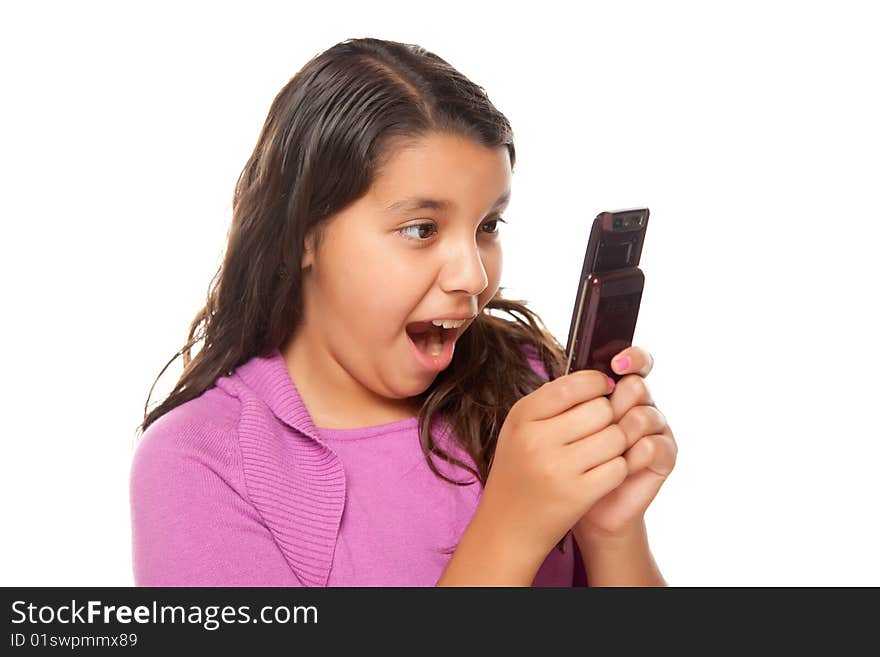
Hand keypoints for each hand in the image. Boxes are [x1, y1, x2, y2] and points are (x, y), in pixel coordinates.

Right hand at [480, 367, 625, 565]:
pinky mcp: (578, 495)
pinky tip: (603, 472)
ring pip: (615, 437)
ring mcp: (558, 468)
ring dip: (617, 443)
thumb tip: (599, 379)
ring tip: (602, 451)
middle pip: (601, 409)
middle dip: (609, 416)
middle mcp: (536, 440)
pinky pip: (619, 467)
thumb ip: (552, 402)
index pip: (573, 385)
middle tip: (601, 428)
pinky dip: (618, 468)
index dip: (597, 383)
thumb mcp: (520, 430)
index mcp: (522, 417)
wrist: (507, 527)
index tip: (603, 390)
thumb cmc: (519, 471)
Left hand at [572, 346, 676, 540]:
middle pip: (636, 386)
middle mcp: (642, 405)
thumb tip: (574, 371)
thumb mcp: (561, 425)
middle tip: (594, 427)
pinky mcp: (665, 456)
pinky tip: (617, 467)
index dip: (632, 358)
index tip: (616, 364)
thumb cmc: (566, 462)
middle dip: (612, 406)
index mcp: (620, 390)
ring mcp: (657, 430)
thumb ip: (573, 398)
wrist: (581, 506)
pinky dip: (630, 457)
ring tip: (597, 454)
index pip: (636, 361)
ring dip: (618, 435)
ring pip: (643, 416)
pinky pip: (651, 446)